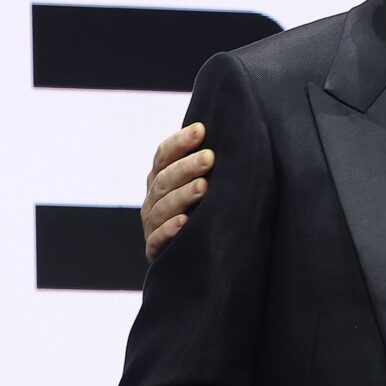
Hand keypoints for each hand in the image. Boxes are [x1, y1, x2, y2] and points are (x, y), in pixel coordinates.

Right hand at [142, 122, 212, 262]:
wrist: (197, 255)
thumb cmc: (204, 209)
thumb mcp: (203, 183)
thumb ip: (206, 164)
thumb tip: (234, 133)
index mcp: (161, 177)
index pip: (164, 155)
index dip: (180, 142)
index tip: (201, 129)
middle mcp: (153, 198)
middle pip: (165, 179)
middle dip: (186, 167)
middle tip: (209, 157)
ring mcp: (152, 223)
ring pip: (163, 206)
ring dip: (182, 195)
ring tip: (203, 187)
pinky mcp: (155, 249)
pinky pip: (158, 239)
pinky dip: (169, 230)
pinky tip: (183, 222)